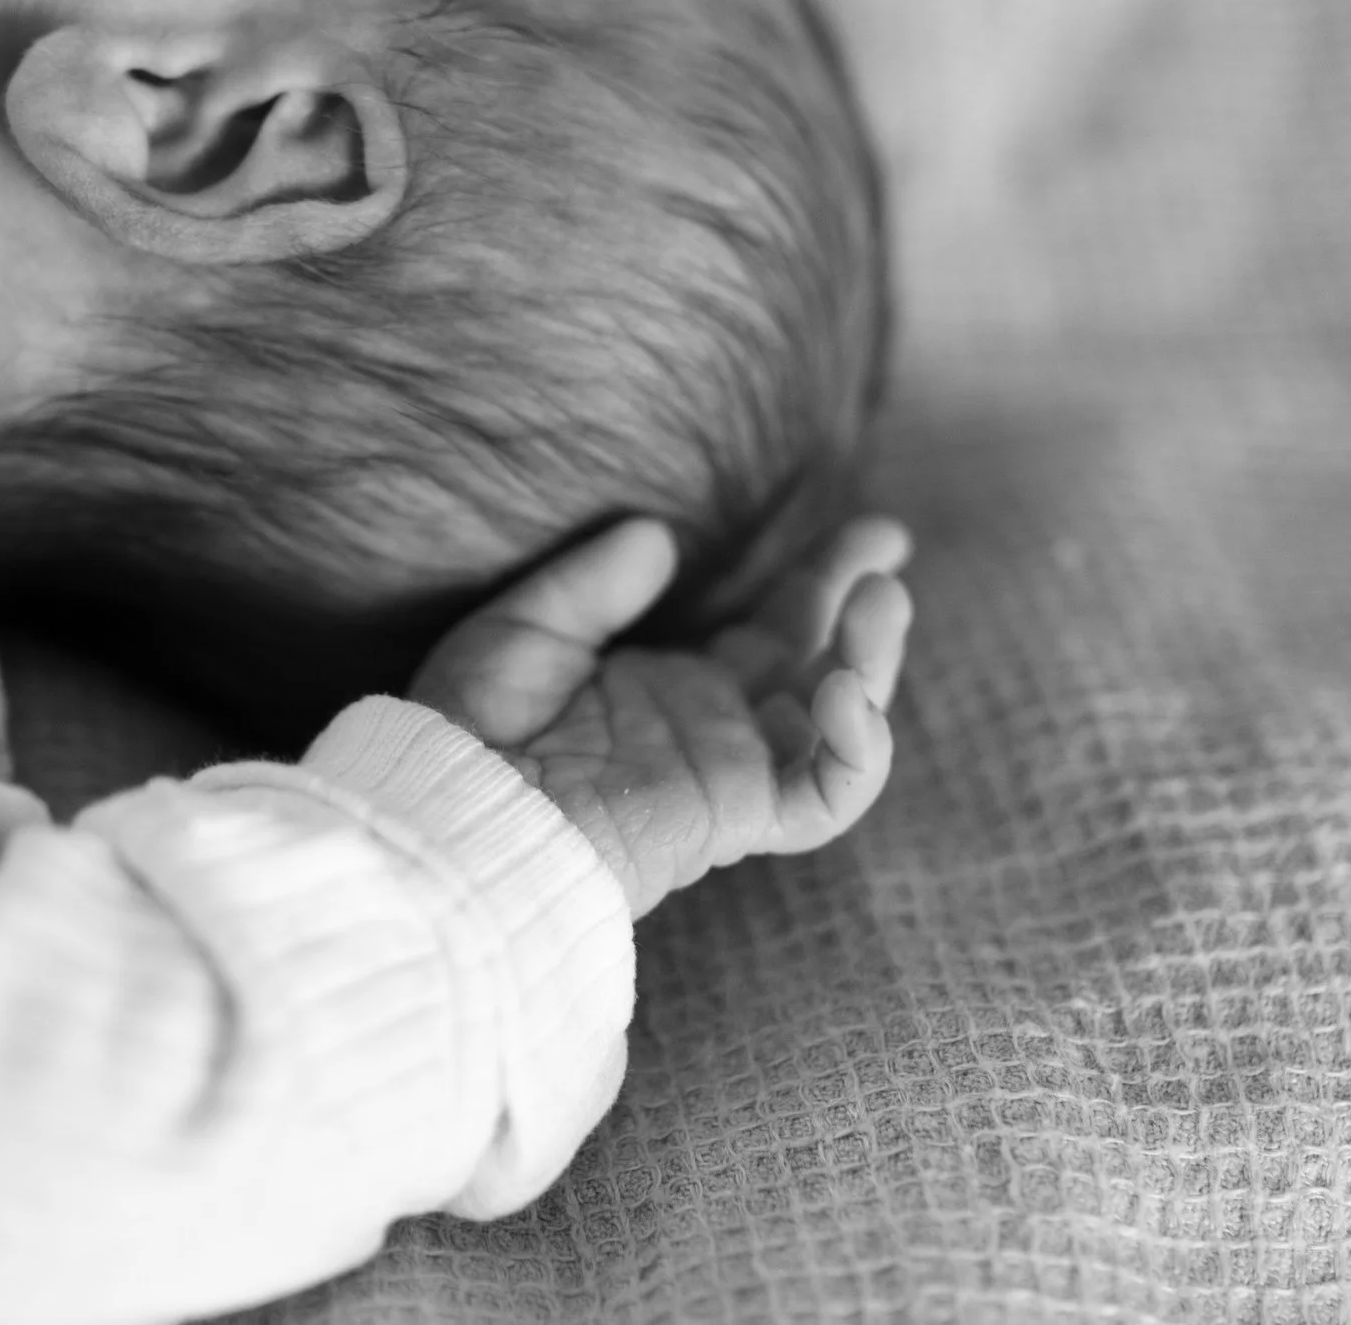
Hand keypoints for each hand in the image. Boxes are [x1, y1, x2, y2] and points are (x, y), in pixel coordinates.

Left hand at [411, 517, 914, 919]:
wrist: (461, 814)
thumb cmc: (474, 730)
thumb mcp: (527, 628)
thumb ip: (595, 584)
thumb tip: (659, 537)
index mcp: (673, 691)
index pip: (774, 630)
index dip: (824, 580)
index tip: (870, 533)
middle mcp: (715, 732)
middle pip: (820, 664)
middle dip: (863, 606)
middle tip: (889, 541)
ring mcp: (732, 773)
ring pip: (839, 727)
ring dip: (873, 662)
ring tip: (882, 601)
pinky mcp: (737, 816)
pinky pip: (827, 797)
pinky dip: (857, 751)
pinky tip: (847, 692)